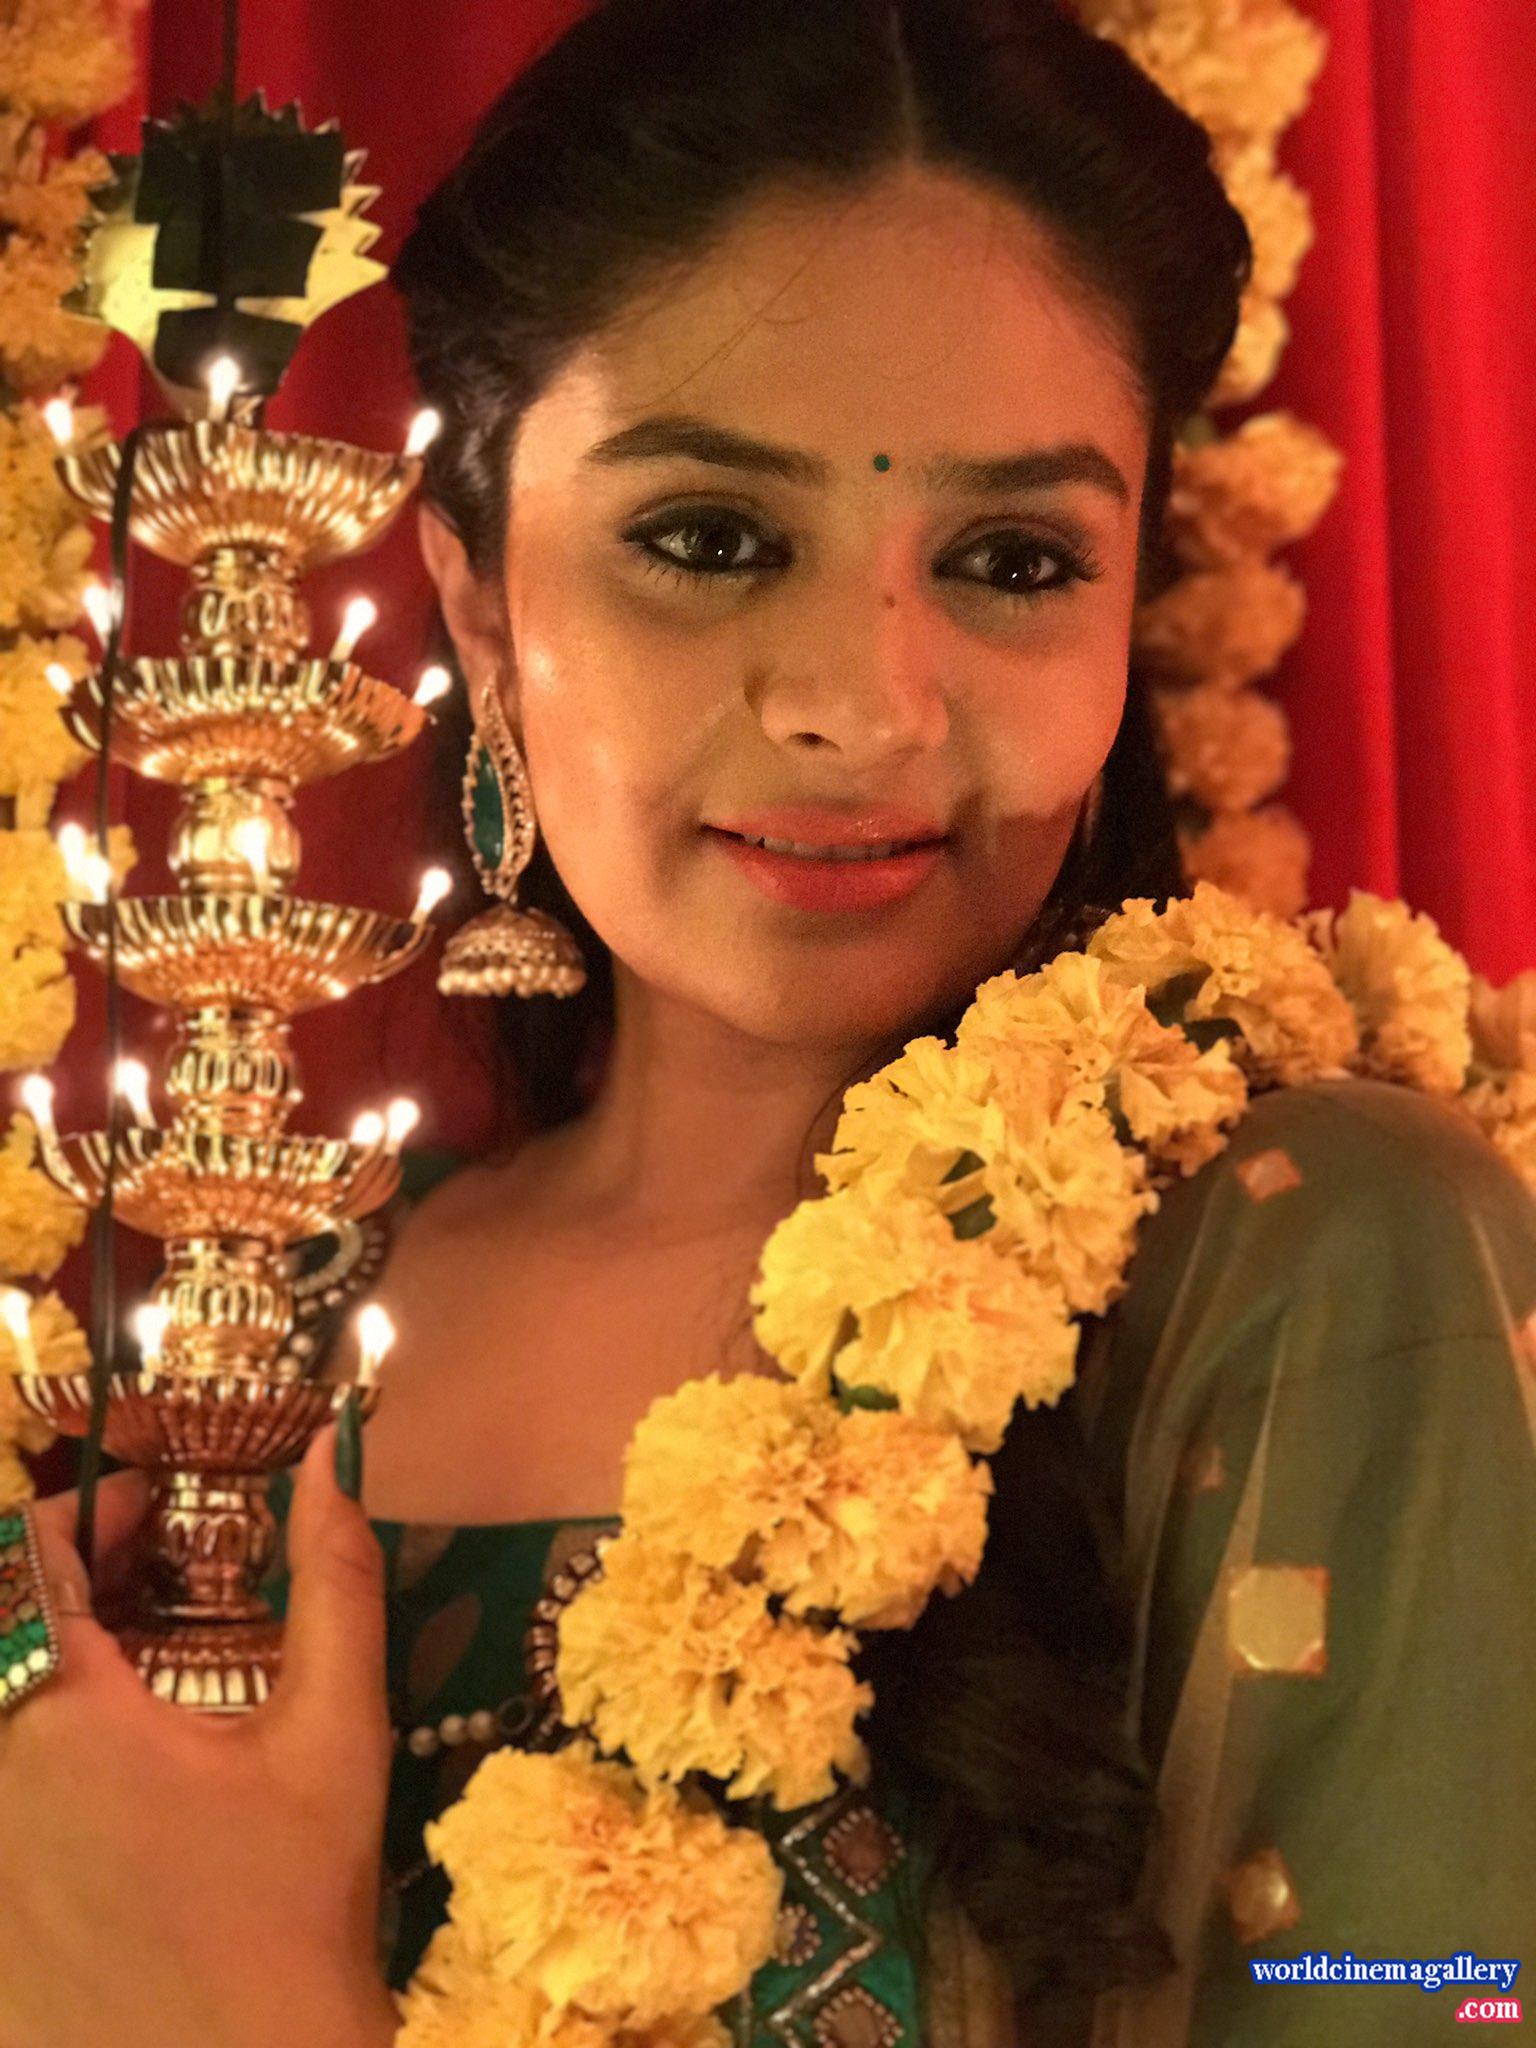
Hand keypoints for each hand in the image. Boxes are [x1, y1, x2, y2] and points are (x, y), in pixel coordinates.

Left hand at [0, 1427, 400, 2047]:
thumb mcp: (335, 1734)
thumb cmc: (296, 1905)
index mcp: (64, 1722)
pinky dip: (30, 1724)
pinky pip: (0, 1762)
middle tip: (137, 1569)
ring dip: (38, 1651)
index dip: (85, 1511)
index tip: (149, 1505)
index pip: (25, 1561)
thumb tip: (327, 1457)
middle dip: (58, 1576)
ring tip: (118, 1653)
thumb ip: (334, 1580)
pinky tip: (94, 1752)